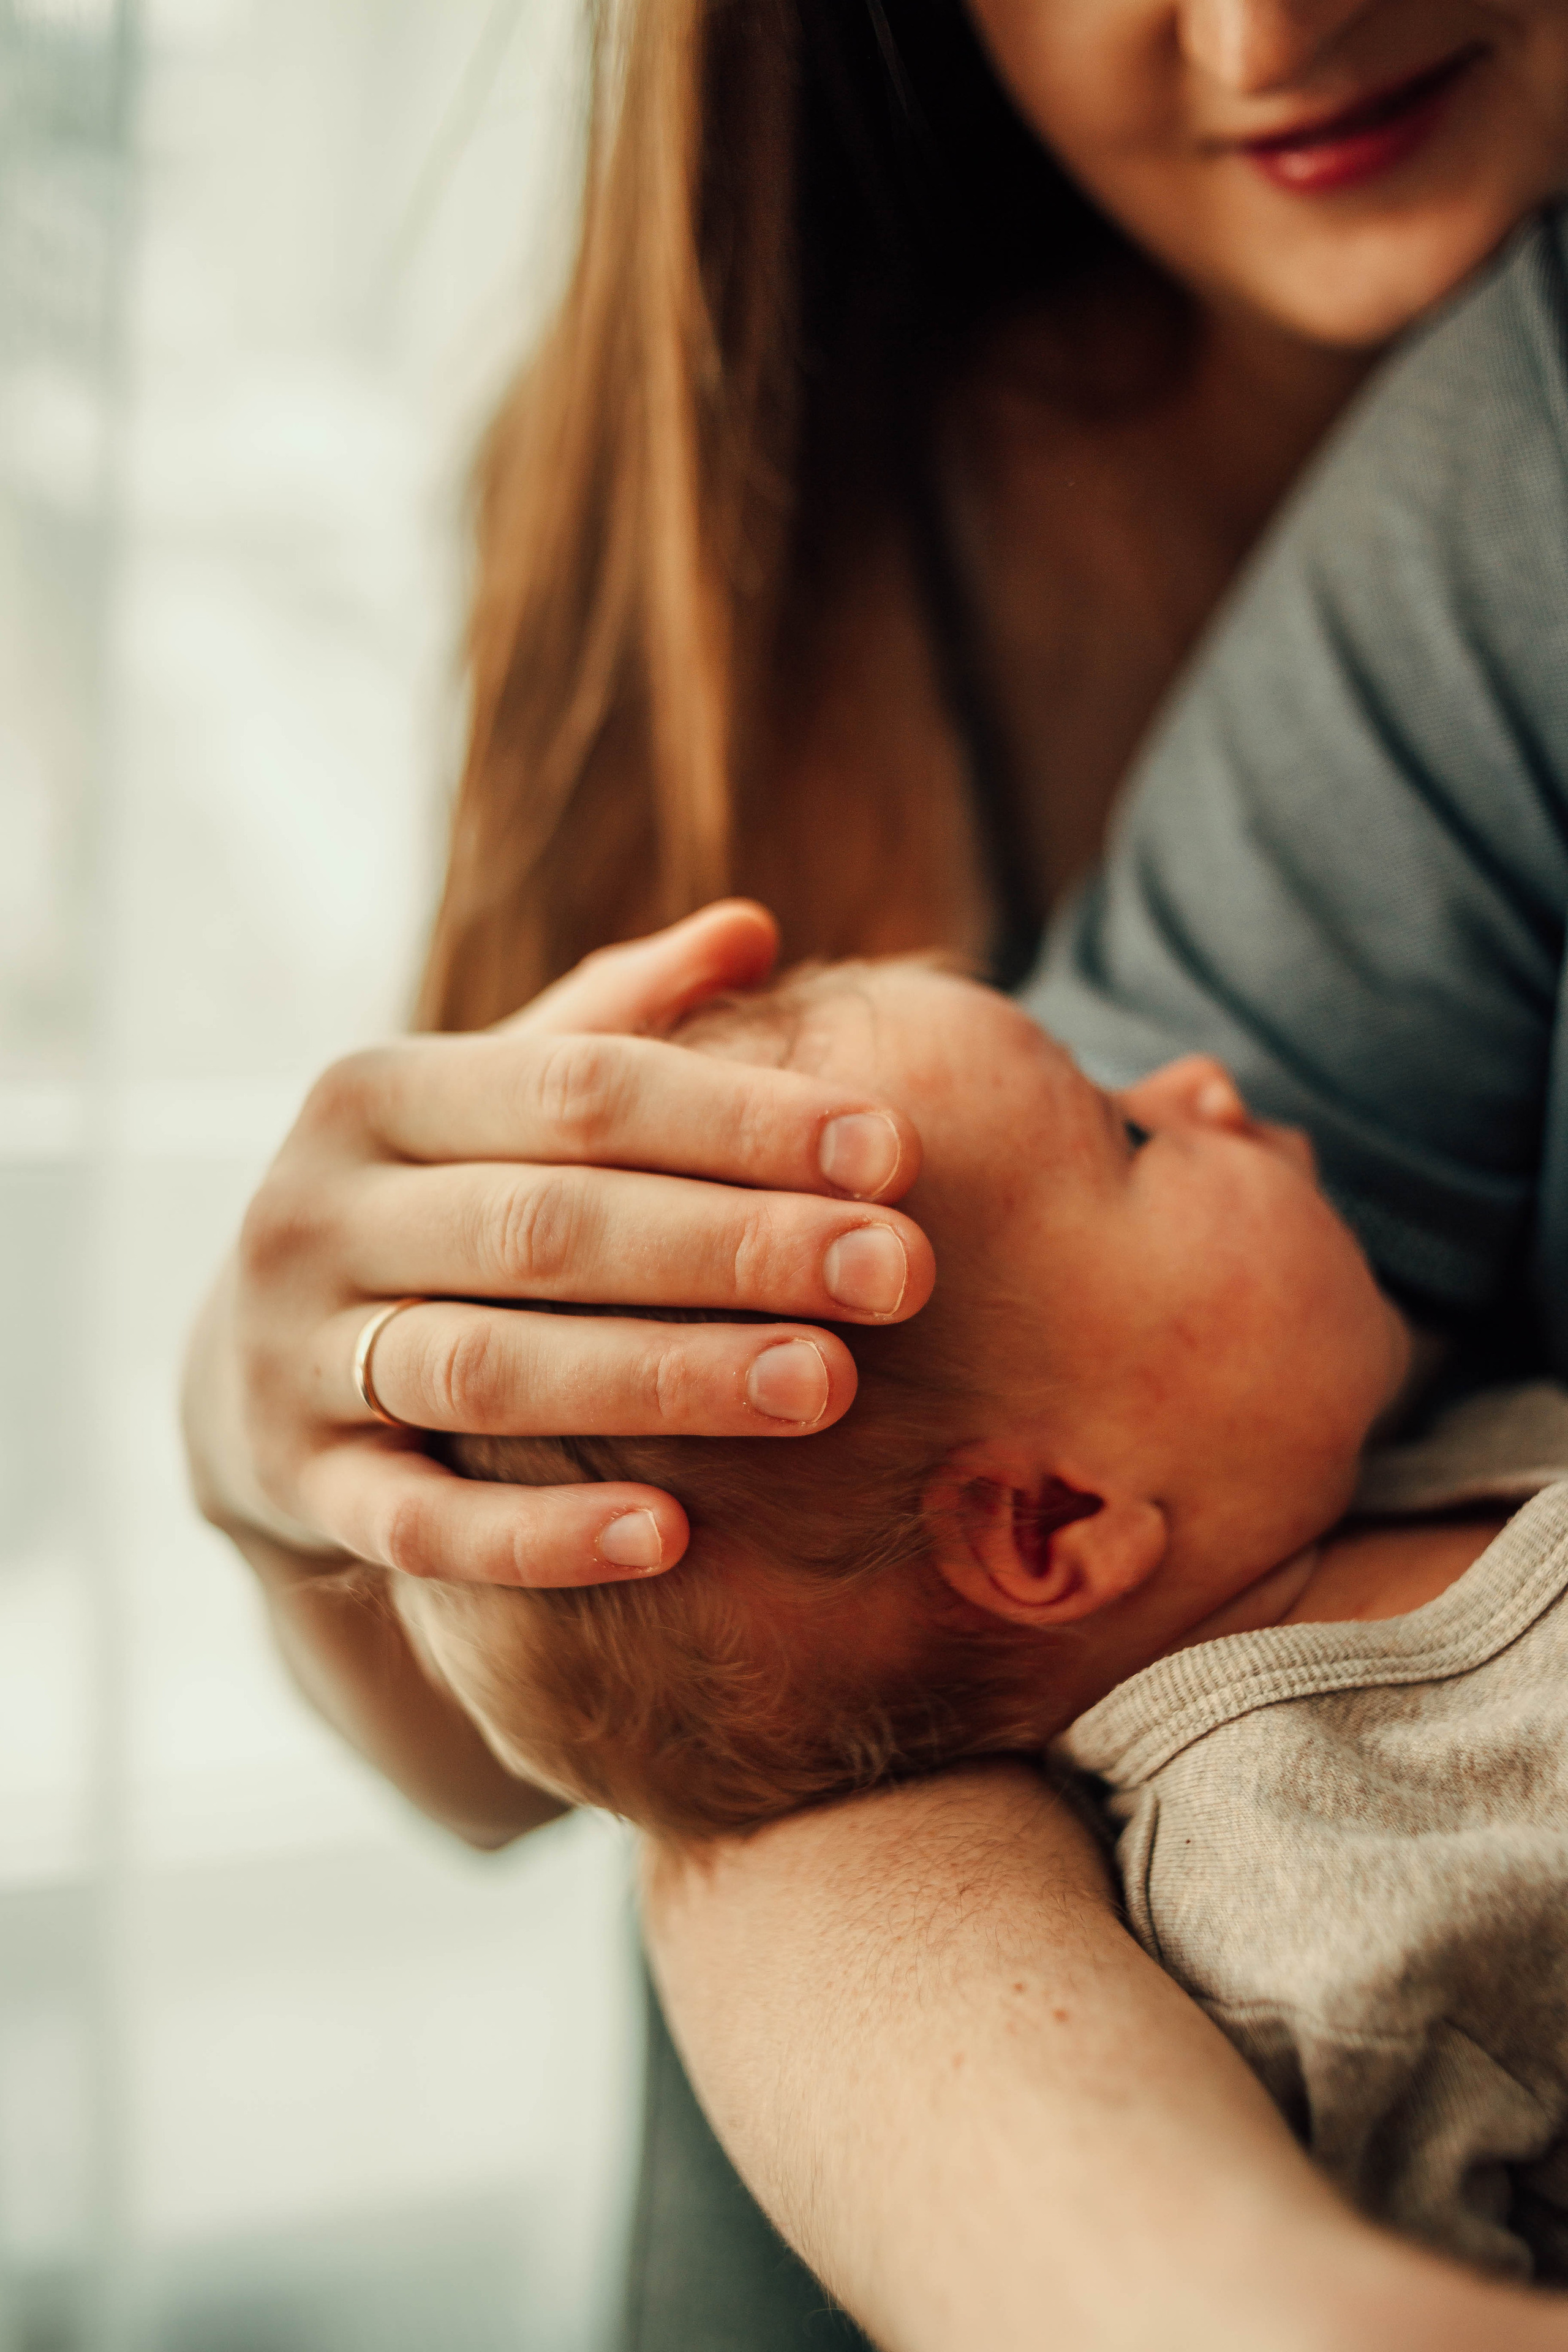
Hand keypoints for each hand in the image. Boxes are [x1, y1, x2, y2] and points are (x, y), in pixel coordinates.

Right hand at [183, 902, 931, 1588]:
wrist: (248, 1371)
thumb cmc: (433, 1208)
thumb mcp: (491, 1102)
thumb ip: (615, 1020)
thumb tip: (750, 926)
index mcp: (379, 1093)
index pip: (583, 1091)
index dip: (741, 1118)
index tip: (893, 1149)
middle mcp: (316, 1211)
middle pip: (549, 1226)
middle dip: (736, 1245)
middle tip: (898, 1273)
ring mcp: (292, 1354)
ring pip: (491, 1370)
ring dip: (666, 1379)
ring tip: (826, 1387)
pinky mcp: (295, 1486)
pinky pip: (419, 1526)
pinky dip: (538, 1536)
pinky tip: (669, 1539)